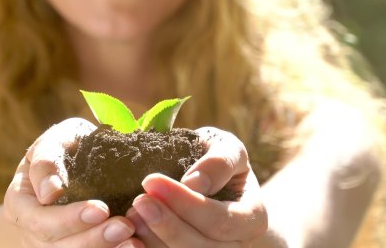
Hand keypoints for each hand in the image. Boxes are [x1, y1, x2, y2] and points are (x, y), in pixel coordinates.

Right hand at [3, 117, 143, 247]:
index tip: (101, 209)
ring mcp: (50, 246)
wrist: (78, 159)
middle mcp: (30, 232)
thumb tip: (49, 193)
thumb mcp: (53, 141)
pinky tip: (132, 246)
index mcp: (19, 204)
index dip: (69, 219)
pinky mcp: (72, 247)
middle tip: (125, 226)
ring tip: (133, 241)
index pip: (40, 221)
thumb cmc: (65, 147)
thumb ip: (46, 161)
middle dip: (93, 239)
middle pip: (58, 247)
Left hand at [125, 127, 268, 247]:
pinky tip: (133, 234)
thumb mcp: (226, 147)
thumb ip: (218, 161)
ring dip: (155, 240)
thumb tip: (193, 183)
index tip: (151, 180)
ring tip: (132, 215)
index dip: (186, 203)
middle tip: (138, 201)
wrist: (213, 179)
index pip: (220, 220)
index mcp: (253, 218)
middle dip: (168, 225)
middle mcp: (238, 246)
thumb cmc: (218, 159)